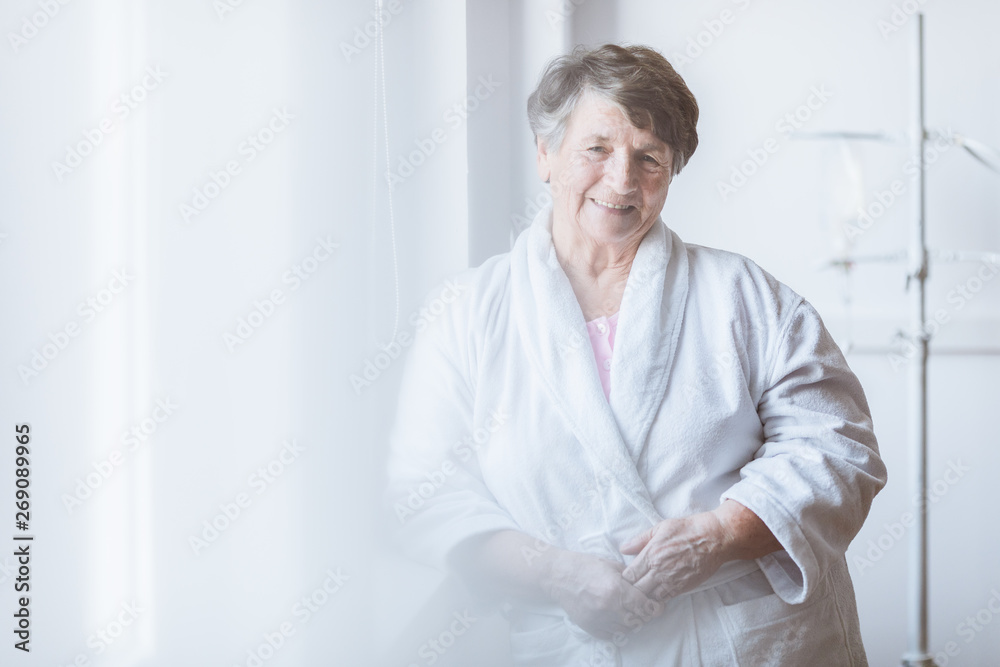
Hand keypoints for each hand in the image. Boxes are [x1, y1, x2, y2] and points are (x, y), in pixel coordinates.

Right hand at [543, 550, 662, 639]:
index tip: (655, 605)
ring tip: (625, 610)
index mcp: (616, 589)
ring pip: (626, 630)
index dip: (653, 607)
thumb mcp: (612, 565)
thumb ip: (631, 578)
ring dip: (630, 622)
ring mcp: (598, 620)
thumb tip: (647, 589)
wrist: (559, 575)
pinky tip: (613, 616)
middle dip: (642, 614)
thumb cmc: (585, 566)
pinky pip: (611, 635)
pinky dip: (616, 628)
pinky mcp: (590, 627)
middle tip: (640, 606)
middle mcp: (609, 607)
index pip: (645, 607)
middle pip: (638, 621)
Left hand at [619, 512, 728, 601]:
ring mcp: (671, 581)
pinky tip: (656, 594)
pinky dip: (658, 599)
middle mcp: (659, 570)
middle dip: (631, 590)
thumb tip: (623, 548)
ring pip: (650, 597)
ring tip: (643, 593)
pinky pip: (665, 599)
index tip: (624, 577)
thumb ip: (640, 540)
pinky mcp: (683, 588)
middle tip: (630, 588)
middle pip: (637, 589)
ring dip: (644, 596)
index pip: (629, 575)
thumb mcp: (660, 528)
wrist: (714, 538)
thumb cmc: (688, 530)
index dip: (624, 579)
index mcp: (651, 554)